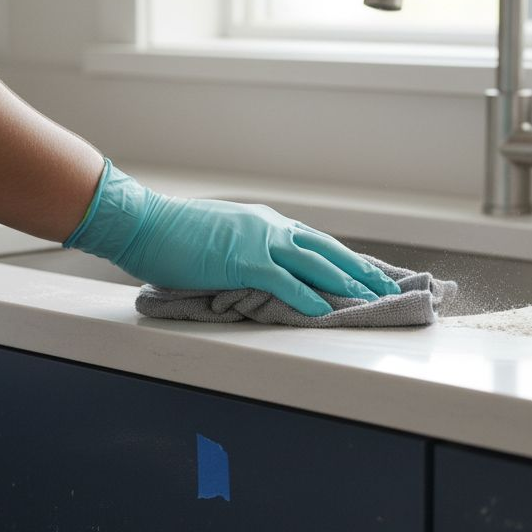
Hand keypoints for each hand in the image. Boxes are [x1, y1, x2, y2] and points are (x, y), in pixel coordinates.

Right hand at [65, 161, 399, 315]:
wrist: (142, 222)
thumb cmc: (171, 236)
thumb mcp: (219, 243)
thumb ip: (246, 258)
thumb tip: (262, 281)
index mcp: (265, 223)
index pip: (316, 243)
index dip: (345, 260)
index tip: (369, 274)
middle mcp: (270, 227)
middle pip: (327, 250)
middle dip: (361, 271)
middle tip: (389, 288)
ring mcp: (259, 240)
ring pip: (316, 262)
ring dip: (347, 282)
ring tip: (372, 300)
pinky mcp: (243, 258)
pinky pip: (285, 279)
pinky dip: (309, 295)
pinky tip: (327, 309)